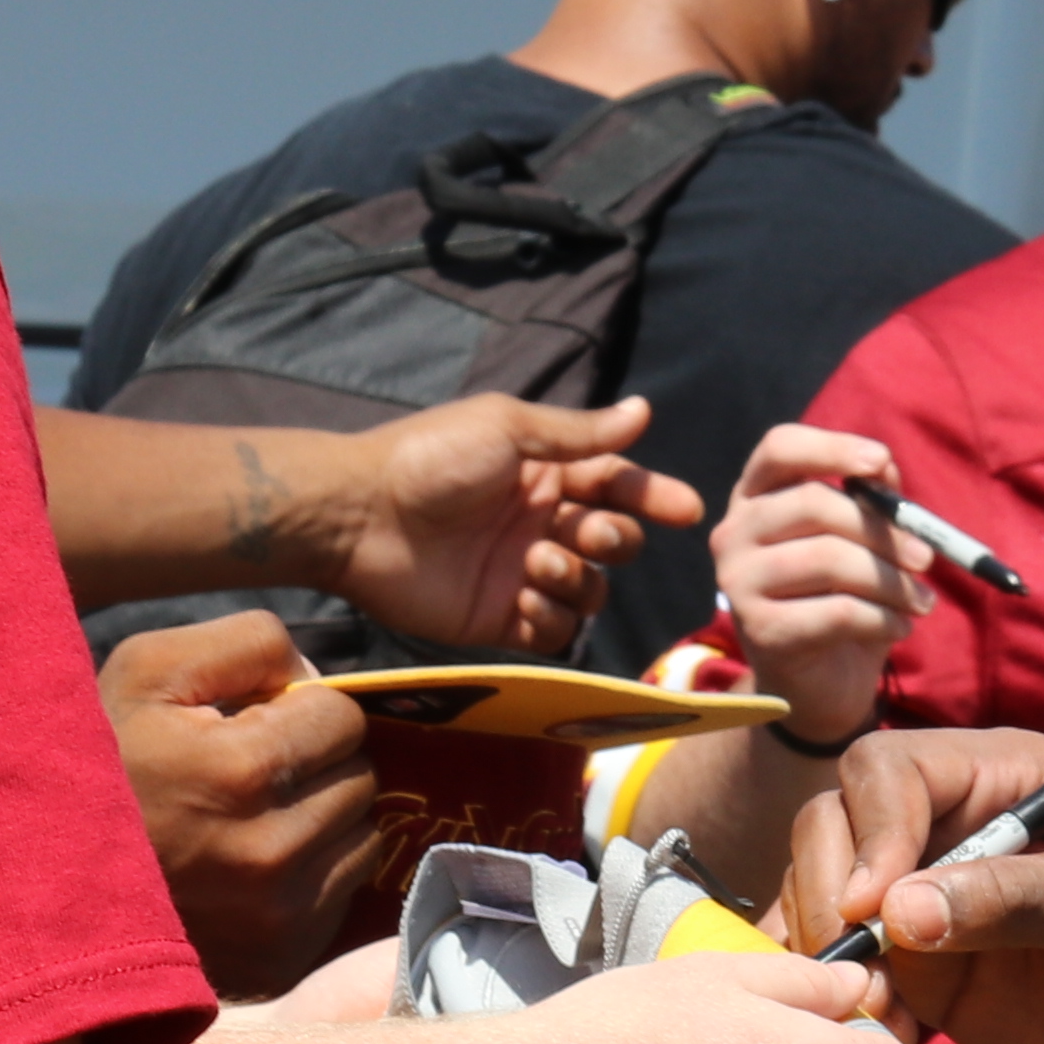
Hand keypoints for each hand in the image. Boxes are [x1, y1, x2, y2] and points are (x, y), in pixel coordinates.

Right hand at [99, 612, 385, 999]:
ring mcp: (278, 917)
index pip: (343, 719)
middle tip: (250, 775)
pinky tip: (251, 870)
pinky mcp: (281, 961)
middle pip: (360, 779)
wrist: (41, 881)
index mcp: (242, 771)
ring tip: (250, 821)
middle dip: (316, 765)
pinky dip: (312, 876)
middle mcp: (270, 853)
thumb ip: (250, 644)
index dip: (302, 712)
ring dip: (322, 820)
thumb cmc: (99, 762)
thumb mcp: (150, 670)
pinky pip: (342, 896)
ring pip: (361, 838)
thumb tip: (317, 678)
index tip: (256, 726)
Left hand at [314, 395, 695, 653]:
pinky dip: (552, 618)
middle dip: (613, 540)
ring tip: (536, 566)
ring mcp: (521, 575)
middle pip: (613, 543)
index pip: (616, 486)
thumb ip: (579, 433)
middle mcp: (541, 525)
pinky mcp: (499, 620)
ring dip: (577, 580)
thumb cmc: (431, 459)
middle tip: (581, 534)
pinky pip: (555, 631)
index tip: (683, 509)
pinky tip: (523, 599)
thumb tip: (643, 412)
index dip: (652, 496)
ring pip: (590, 591)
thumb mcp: (508, 428)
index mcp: (546, 474)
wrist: (360, 516)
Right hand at [706, 421, 934, 752]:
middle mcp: (734, 532)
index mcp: (757, 496)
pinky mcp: (760, 631)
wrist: (818, 683)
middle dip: (881, 530)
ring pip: (828, 560)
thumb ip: (871, 503)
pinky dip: (883, 619)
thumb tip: (885, 471)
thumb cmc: (841, 598)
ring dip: (891, 581)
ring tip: (923, 601)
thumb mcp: (860, 544)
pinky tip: (901, 628)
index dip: (831, 446)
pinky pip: (838, 612)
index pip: (779, 448)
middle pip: (812, 504)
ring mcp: (739, 583)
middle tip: (928, 557)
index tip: (882, 460)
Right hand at [777, 726, 1043, 1043]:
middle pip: (837, 827)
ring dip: (829, 954)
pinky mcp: (935, 978)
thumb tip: (899, 912)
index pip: (891, 772)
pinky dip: (848, 1006)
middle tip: (857, 966)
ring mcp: (936, 905)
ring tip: (873, 1014)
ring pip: (832, 901)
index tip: (876, 905)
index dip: (869, 828)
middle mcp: (954, 831)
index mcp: (1004, 779)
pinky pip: (860, 978)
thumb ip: (1017, 899)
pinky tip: (884, 1038)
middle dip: (829, 890)